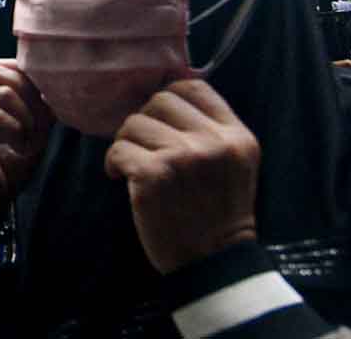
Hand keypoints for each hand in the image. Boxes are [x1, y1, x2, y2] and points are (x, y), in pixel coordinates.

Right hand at [0, 59, 52, 218]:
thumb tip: (57, 87)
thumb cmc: (4, 171)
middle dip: (29, 92)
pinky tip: (18, 148)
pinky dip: (16, 130)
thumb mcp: (28, 134)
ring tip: (28, 140)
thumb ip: (38, 110)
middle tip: (40, 123)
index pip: (0, 65)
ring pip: (2, 92)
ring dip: (26, 115)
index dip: (27, 76)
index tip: (46, 101)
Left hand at [105, 79, 259, 274]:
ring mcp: (183, 158)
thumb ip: (210, 130)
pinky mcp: (153, 176)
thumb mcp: (234, 165)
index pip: (194, 86)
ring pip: (134, 123)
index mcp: (237, 136)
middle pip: (159, 101)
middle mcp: (213, 142)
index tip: (160, 119)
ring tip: (134, 166)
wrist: (213, 263)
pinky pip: (118, 149)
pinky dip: (113, 163)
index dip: (169, 97)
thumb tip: (163, 93)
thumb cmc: (218, 213)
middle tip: (145, 147)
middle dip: (145, 121)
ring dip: (127, 143)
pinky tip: (122, 178)